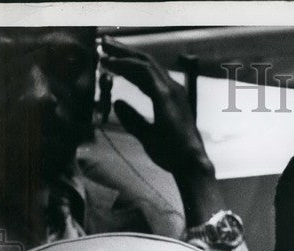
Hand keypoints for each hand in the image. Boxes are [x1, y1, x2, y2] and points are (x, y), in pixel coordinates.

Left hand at [100, 37, 225, 225]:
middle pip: (145, 63)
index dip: (127, 65)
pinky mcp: (166, 95)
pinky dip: (127, 65)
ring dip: (123, 54)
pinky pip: (144, 72)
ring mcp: (171, 91)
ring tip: (105, 48)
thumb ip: (132, 119)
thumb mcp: (146, 134)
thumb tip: (117, 103)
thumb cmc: (172, 154)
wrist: (189, 164)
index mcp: (169, 97)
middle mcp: (172, 89)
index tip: (109, 60)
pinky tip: (112, 64)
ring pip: (144, 63)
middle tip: (104, 44)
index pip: (147, 74)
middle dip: (124, 52)